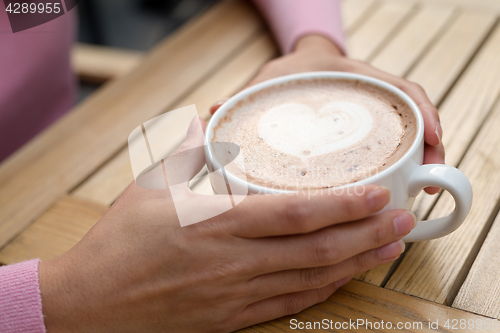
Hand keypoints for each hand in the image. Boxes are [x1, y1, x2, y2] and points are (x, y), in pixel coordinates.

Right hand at [39, 118, 413, 332]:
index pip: (295, 214)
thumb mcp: (147, 187)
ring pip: (312, 280)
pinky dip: (325, 290)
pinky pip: (290, 304)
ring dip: (357, 264)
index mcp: (214, 223)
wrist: (91, 304)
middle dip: (367, 234)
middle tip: (403, 219)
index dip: (342, 205)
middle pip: (317, 250)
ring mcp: (237, 295)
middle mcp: (234, 262)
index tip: (377, 192)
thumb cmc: (118, 243)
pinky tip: (347, 278)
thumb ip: (184, 150)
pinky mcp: (233, 318)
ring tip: (391, 248)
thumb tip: (205, 118)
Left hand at [210, 34, 443, 193]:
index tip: (432, 138)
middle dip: (429, 145)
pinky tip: (411, 186)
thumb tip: (210, 114)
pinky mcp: (370, 129)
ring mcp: (372, 112)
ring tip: (426, 190)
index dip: (420, 112)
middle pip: (413, 115)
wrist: (296, 68)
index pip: (398, 88)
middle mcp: (368, 93)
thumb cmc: (284, 77)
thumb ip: (241, 99)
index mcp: (350, 77)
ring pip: (409, 131)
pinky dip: (409, 161)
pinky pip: (397, 142)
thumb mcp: (265, 84)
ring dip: (424, 158)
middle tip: (430, 181)